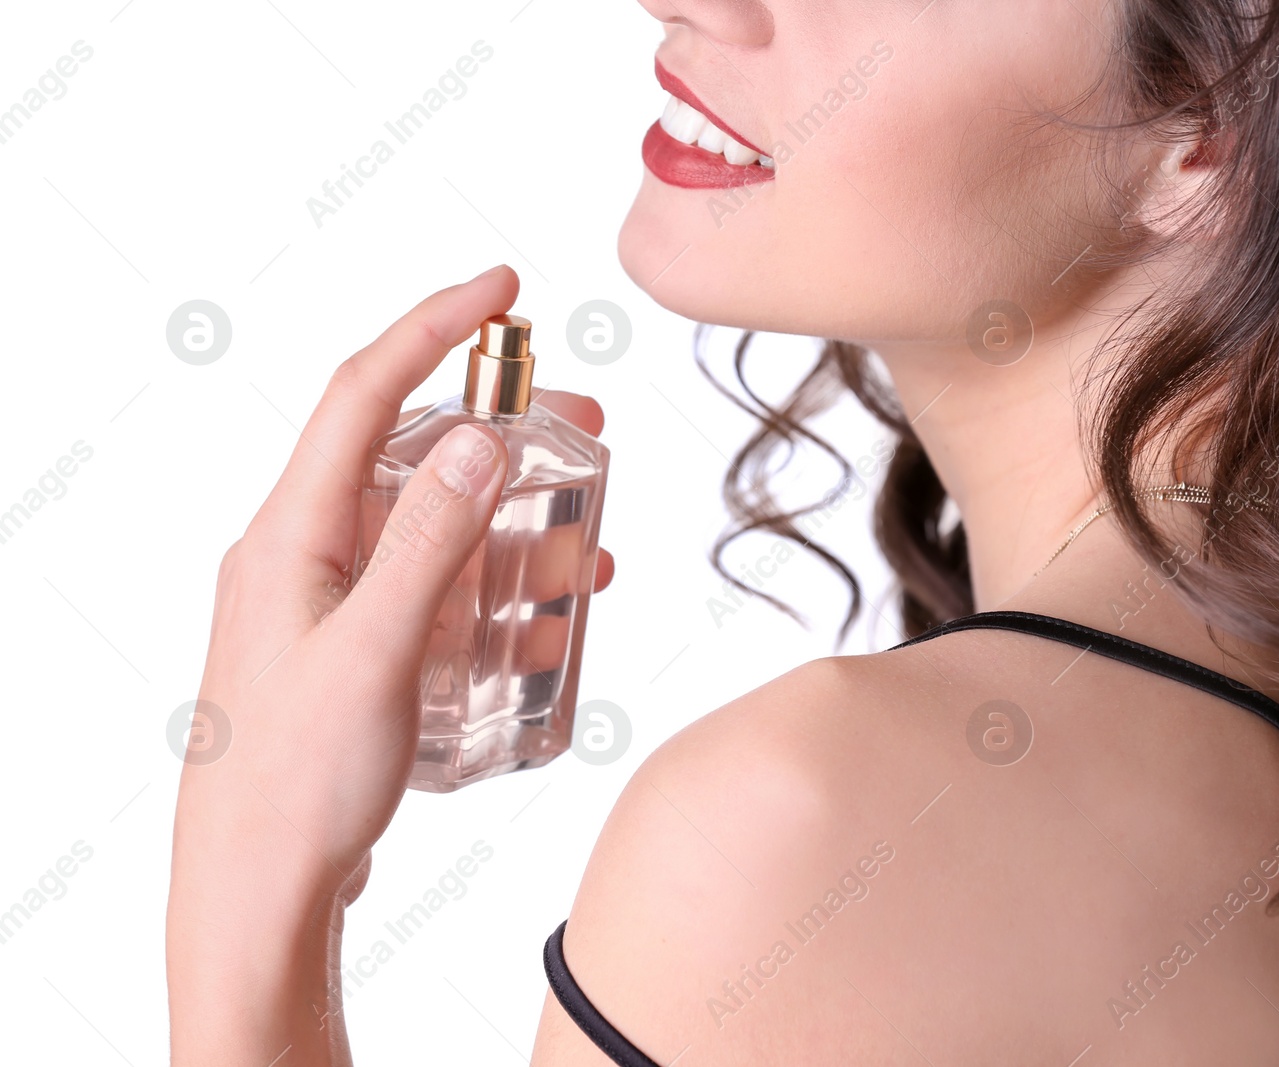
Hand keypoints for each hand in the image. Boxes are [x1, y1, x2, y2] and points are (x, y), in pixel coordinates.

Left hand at [167, 265, 610, 1062]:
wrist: (260, 891)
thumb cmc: (296, 784)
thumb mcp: (373, 654)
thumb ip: (427, 543)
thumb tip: (475, 440)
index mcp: (289, 534)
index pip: (361, 394)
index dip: (432, 326)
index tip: (503, 286)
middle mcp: (306, 551)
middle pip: (411, 452)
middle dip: (500, 433)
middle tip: (585, 429)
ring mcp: (334, 600)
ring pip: (436, 525)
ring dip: (515, 523)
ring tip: (592, 546)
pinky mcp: (362, 645)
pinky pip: (439, 588)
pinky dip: (498, 585)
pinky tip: (552, 616)